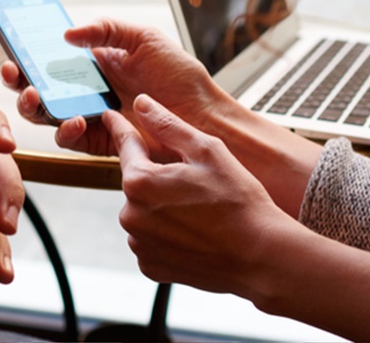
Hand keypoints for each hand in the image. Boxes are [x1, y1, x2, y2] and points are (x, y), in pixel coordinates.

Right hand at [0, 19, 229, 157]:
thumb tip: (66, 34)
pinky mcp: (96, 141)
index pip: (46, 47)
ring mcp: (87, 114)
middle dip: (15, 75)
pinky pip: (67, 137)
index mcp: (92, 59)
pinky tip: (74, 120)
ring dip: (31, 103)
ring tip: (33, 95)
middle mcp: (83, 87)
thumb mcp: (144, 39)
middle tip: (11, 68)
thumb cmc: (179, 77)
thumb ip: (106, 29)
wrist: (203, 118)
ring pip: (43, 111)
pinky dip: (64, 128)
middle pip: (35, 81)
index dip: (17, 40)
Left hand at [107, 94, 303, 293]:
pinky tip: (194, 233)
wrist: (260, 256)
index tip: (109, 116)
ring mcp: (139, 244)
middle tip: (195, 183)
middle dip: (158, 177)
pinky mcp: (150, 266)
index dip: (120, 127)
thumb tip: (141, 104)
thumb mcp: (207, 150)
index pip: (125, 145)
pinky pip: (151, 240)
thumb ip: (168, 125)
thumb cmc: (238, 202)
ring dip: (162, 207)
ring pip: (143, 212)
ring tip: (199, 212)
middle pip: (137, 182)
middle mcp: (130, 215)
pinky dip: (167, 234)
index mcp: (139, 182)